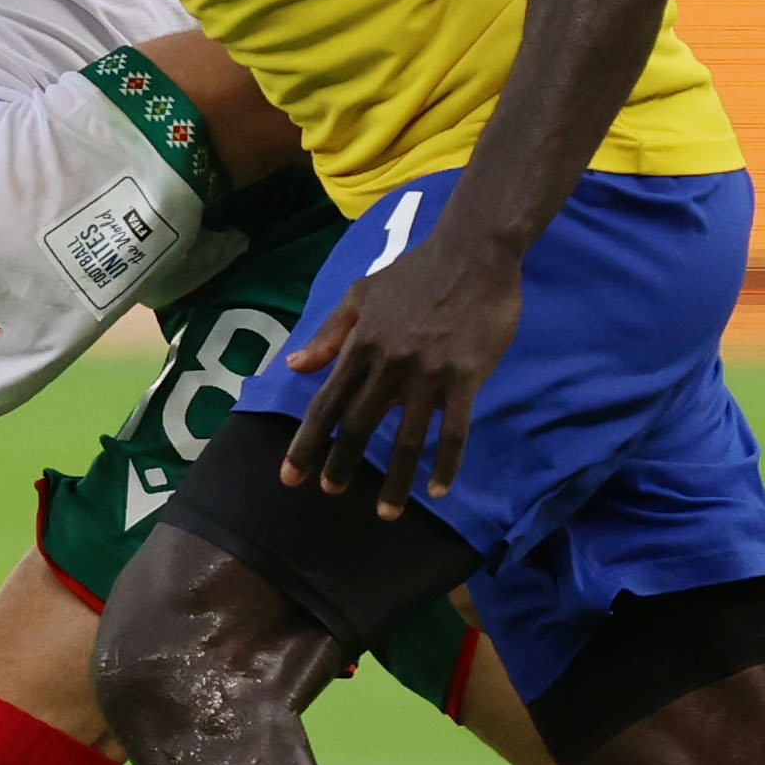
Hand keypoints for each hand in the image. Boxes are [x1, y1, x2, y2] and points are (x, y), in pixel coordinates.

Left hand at [282, 229, 520, 519]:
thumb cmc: (416, 271)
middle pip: (358, 426)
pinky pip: (453, 431)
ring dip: (394, 481)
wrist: (474, 251)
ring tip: (386, 513)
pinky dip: (445, 463)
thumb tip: (295, 366)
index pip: (326, 404)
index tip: (290, 476)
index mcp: (361, 345)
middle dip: (340, 465)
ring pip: (406, 439)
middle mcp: (388, 364)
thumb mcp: (362, 294)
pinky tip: (438, 489)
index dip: (306, 444)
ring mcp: (427, 374)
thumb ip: (329, 333)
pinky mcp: (465, 377)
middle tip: (331, 493)